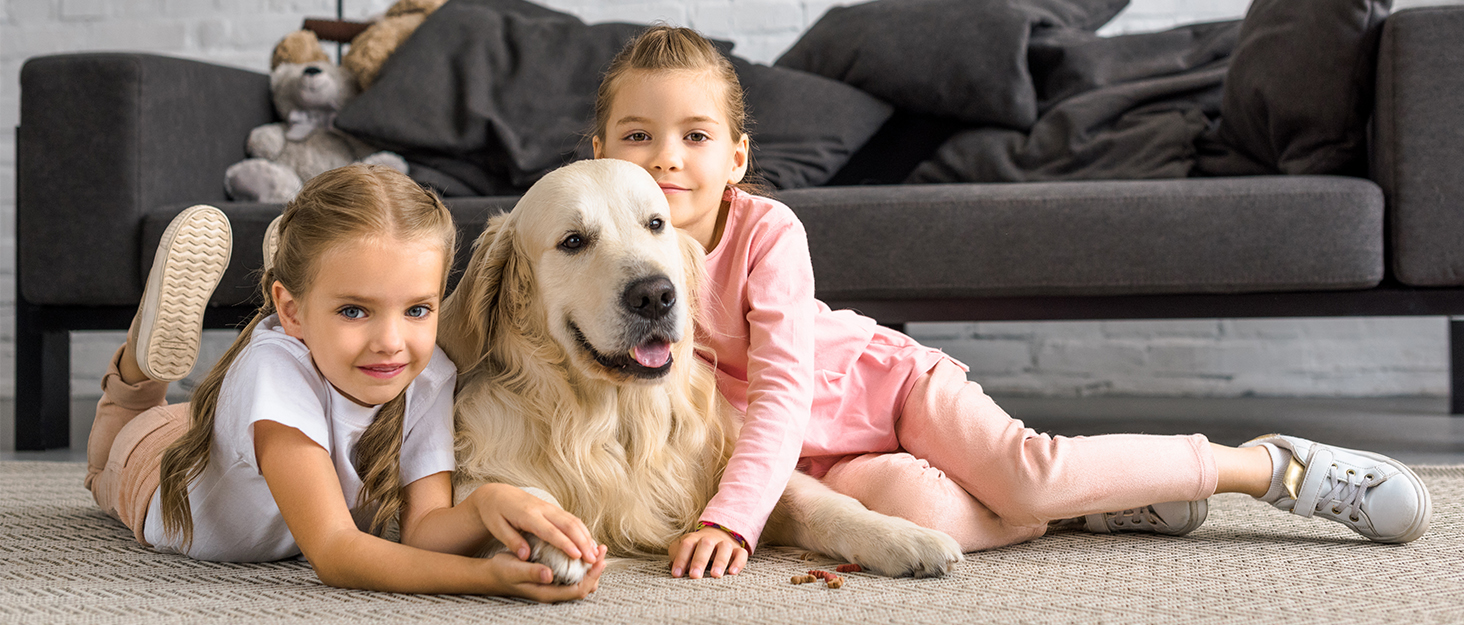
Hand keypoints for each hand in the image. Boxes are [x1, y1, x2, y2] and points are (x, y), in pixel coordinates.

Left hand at [470, 484, 598, 565]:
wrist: (497, 494)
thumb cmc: (495, 513)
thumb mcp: (497, 528)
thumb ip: (512, 541)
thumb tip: (525, 556)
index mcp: (528, 515)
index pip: (550, 531)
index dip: (565, 543)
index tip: (578, 556)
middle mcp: (542, 509)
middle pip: (568, 524)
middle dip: (583, 541)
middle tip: (592, 559)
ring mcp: (549, 507)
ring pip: (573, 520)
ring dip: (586, 536)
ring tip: (595, 553)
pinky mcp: (553, 509)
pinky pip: (571, 519)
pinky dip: (582, 531)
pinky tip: (588, 543)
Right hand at [480, 547, 607, 601]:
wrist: (493, 573)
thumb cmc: (503, 571)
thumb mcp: (515, 569)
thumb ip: (532, 572)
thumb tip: (550, 575)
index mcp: (547, 593)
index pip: (578, 590)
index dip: (592, 576)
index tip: (599, 559)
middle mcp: (554, 592)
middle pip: (585, 586)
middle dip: (596, 569)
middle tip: (603, 550)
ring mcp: (555, 586)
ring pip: (581, 580)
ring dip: (592, 565)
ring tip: (599, 548)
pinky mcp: (554, 578)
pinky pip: (574, 573)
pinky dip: (582, 562)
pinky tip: (584, 548)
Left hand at [668, 526, 746, 578]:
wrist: (718, 534)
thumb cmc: (696, 548)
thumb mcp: (684, 549)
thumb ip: (676, 556)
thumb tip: (672, 567)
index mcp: (694, 538)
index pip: (687, 545)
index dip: (681, 558)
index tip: (676, 574)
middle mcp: (710, 539)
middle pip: (706, 544)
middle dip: (700, 560)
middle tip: (695, 576)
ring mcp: (725, 543)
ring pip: (725, 547)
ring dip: (720, 561)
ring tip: (715, 575)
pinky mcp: (738, 550)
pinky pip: (741, 554)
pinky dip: (738, 562)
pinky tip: (733, 573)